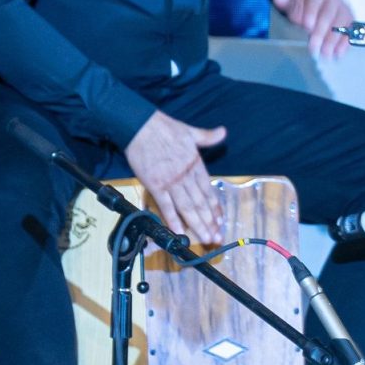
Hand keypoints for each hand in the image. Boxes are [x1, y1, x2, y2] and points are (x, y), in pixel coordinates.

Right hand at [124, 111, 228, 245]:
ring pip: (187, 207)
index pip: (209, 189)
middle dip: (210, 221)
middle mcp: (186, 175)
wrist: (141, 127)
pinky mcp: (155, 185)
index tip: (221, 219)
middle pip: (200, 202)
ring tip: (206, 237)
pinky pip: (166, 206)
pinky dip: (173, 220)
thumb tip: (223, 131)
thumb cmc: (165, 128)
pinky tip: (179, 232)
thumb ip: (208, 136)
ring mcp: (171, 181)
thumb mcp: (191, 131)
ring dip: (197, 223)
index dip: (215, 206)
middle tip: (217, 236)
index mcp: (196, 163)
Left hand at [270, 0, 355, 59]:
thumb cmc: (304, 5)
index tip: (305, 25)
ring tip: (325, 53)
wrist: (321, 2)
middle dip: (321, 31)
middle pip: (329, 13)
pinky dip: (344, 43)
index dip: (311, 11)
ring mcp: (344, 9)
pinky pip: (350, 31)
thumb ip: (286, 0)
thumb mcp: (293, 1)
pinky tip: (338, 53)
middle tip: (313, 46)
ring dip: (333, 40)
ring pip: (341, 23)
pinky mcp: (350, 20)